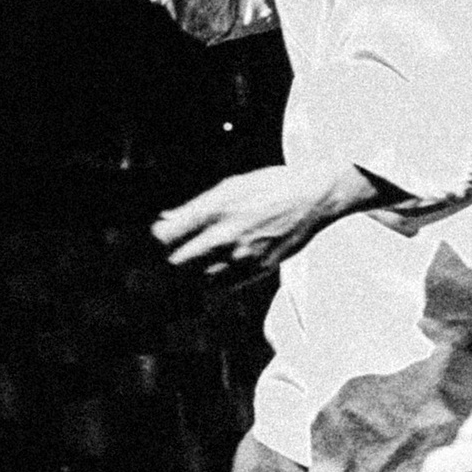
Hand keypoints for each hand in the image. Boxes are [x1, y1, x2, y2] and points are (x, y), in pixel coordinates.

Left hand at [151, 161, 362, 280]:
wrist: (313, 198)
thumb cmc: (271, 186)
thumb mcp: (232, 185)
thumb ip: (196, 206)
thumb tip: (165, 219)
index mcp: (216, 208)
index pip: (167, 234)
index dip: (159, 237)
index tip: (162, 236)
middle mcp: (226, 234)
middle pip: (178, 262)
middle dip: (171, 258)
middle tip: (175, 253)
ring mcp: (242, 255)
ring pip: (199, 278)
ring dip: (193, 272)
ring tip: (197, 262)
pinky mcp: (257, 270)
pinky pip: (223, 286)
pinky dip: (214, 281)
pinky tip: (218, 267)